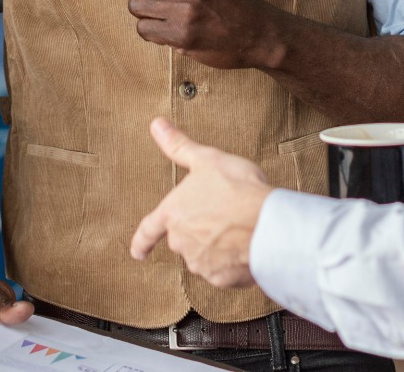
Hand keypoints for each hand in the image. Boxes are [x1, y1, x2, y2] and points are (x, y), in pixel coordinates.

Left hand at [130, 117, 270, 288]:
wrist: (267, 224)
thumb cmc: (238, 189)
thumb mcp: (206, 159)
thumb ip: (179, 146)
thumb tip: (157, 126)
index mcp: (173, 214)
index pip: (149, 230)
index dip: (141, 241)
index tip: (137, 252)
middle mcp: (181, 241)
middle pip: (184, 239)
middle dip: (199, 231)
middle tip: (222, 216)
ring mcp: (201, 262)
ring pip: (205, 255)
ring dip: (217, 245)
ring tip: (238, 228)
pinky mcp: (221, 278)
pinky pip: (225, 270)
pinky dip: (232, 261)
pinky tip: (245, 245)